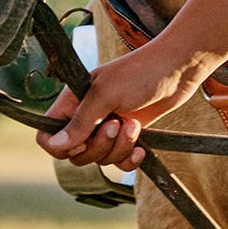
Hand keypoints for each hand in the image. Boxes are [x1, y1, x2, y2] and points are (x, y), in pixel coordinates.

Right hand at [39, 36, 214, 170]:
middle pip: (75, 154)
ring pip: (99, 158)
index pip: (47, 135)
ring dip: (118, 147)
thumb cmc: (141, 72)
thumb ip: (81, 122)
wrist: (180, 67)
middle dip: (98, 145)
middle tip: (116, 123)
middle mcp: (88, 117)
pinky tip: (141, 149)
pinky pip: (119, 161)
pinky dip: (129, 158)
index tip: (81, 138)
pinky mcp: (129, 134)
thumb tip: (56, 146)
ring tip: (134, 124)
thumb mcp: (106, 94)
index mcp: (73, 102)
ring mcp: (108, 127)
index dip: (60, 146)